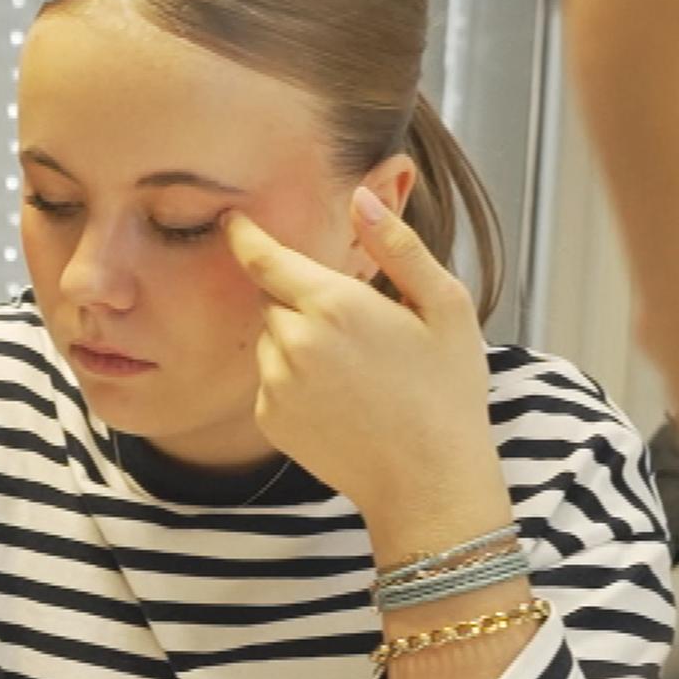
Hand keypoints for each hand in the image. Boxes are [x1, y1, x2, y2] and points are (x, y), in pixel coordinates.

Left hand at [224, 189, 506, 538]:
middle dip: (302, 300)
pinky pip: (271, 379)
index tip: (232, 221)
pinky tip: (340, 398)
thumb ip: (398, 246)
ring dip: (298, 341)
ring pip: (271, 340)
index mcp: (335, 305)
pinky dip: (293, 379)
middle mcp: (294, 341)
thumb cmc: (446, 391)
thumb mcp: (444, 307)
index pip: (266, 259)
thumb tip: (362, 198)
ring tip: (355, 370)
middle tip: (357, 330)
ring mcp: (276, 383)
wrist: (427, 480)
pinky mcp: (269, 417)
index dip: (245, 237)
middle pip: (274, 299)